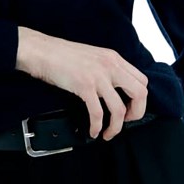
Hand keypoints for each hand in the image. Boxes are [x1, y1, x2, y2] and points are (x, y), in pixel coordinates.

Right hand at [16, 27, 147, 140]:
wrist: (42, 51)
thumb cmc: (61, 55)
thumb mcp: (93, 57)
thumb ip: (107, 69)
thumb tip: (114, 89)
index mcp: (114, 58)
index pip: (142, 80)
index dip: (140, 99)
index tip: (130, 108)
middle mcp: (110, 66)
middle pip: (140, 94)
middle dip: (136, 113)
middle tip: (125, 121)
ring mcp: (98, 76)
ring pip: (120, 109)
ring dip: (116, 127)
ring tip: (108, 133)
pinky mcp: (84, 86)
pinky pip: (98, 113)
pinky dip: (97, 126)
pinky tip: (93, 131)